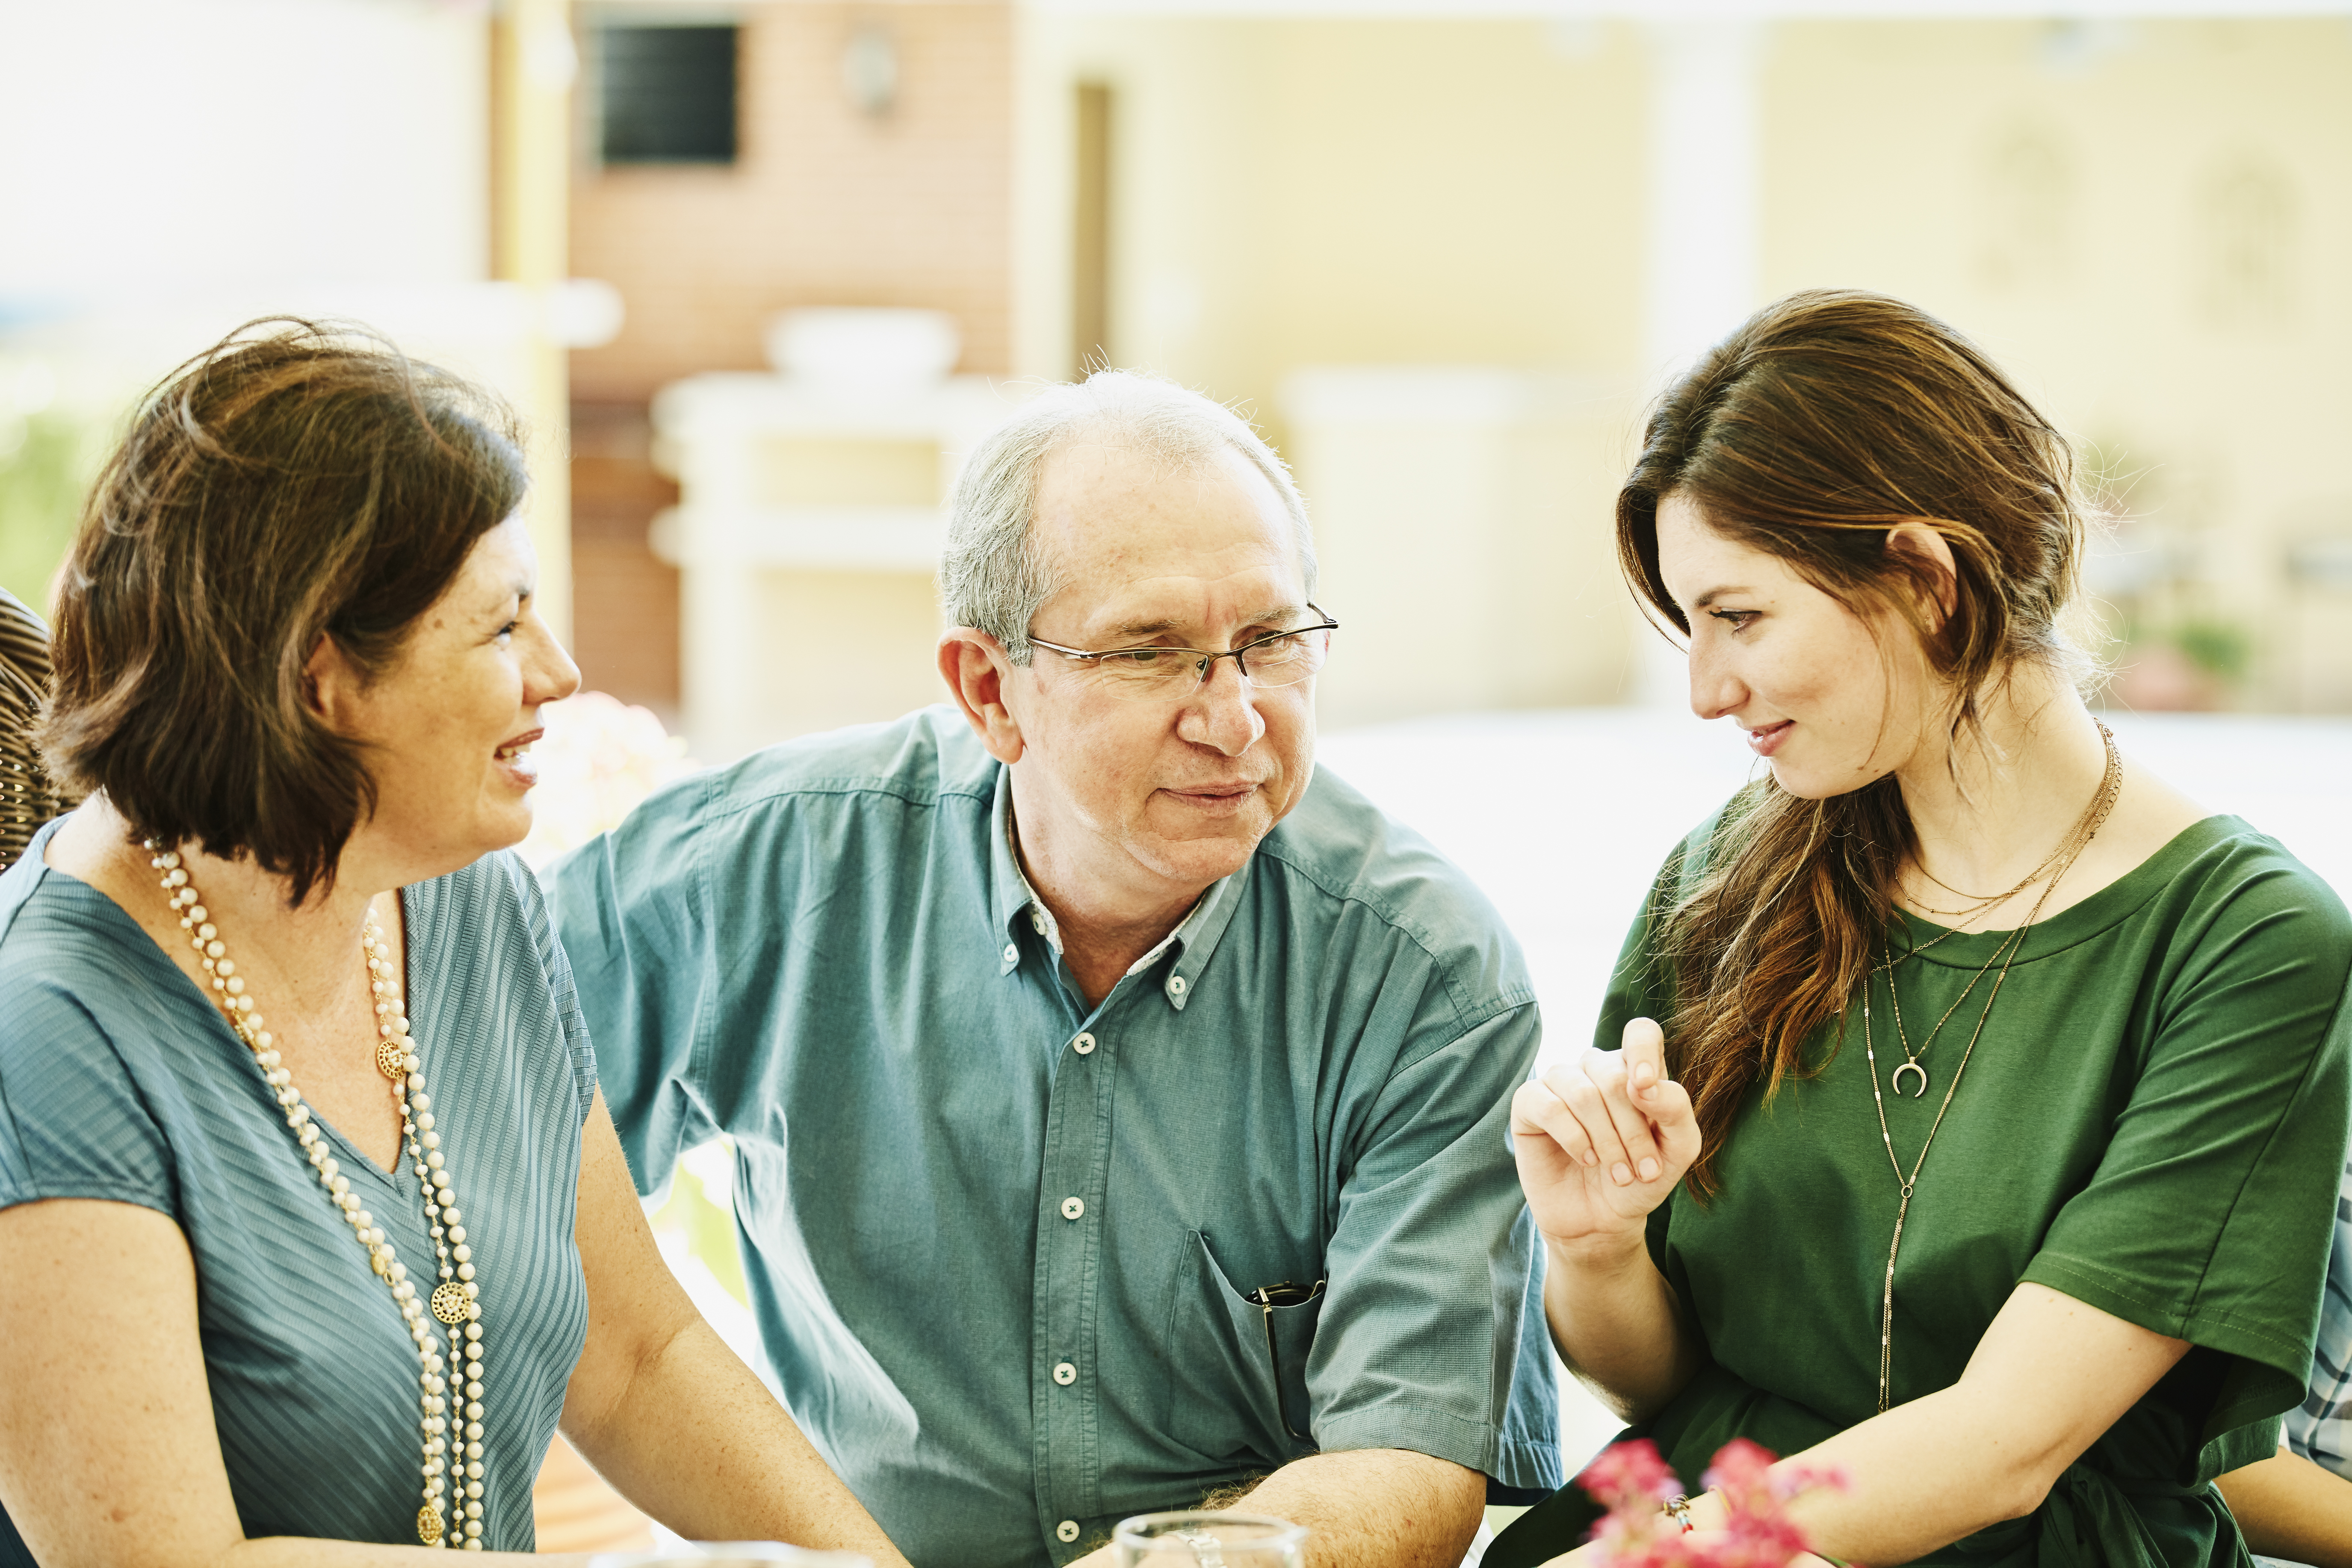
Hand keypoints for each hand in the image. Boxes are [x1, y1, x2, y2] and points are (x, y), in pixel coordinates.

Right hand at [1509, 1018, 1700, 1254]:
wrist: (1603, 1220)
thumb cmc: (1641, 1178)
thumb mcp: (1678, 1150)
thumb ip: (1676, 1110)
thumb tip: (1643, 1083)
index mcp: (1634, 1069)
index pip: (1640, 1033)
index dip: (1642, 1053)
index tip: (1645, 1090)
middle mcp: (1596, 1068)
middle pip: (1613, 1075)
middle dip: (1632, 1131)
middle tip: (1641, 1170)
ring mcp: (1560, 1082)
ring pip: (1582, 1092)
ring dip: (1606, 1141)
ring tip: (1618, 1173)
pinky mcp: (1529, 1103)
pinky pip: (1549, 1107)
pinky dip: (1574, 1139)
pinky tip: (1587, 1159)